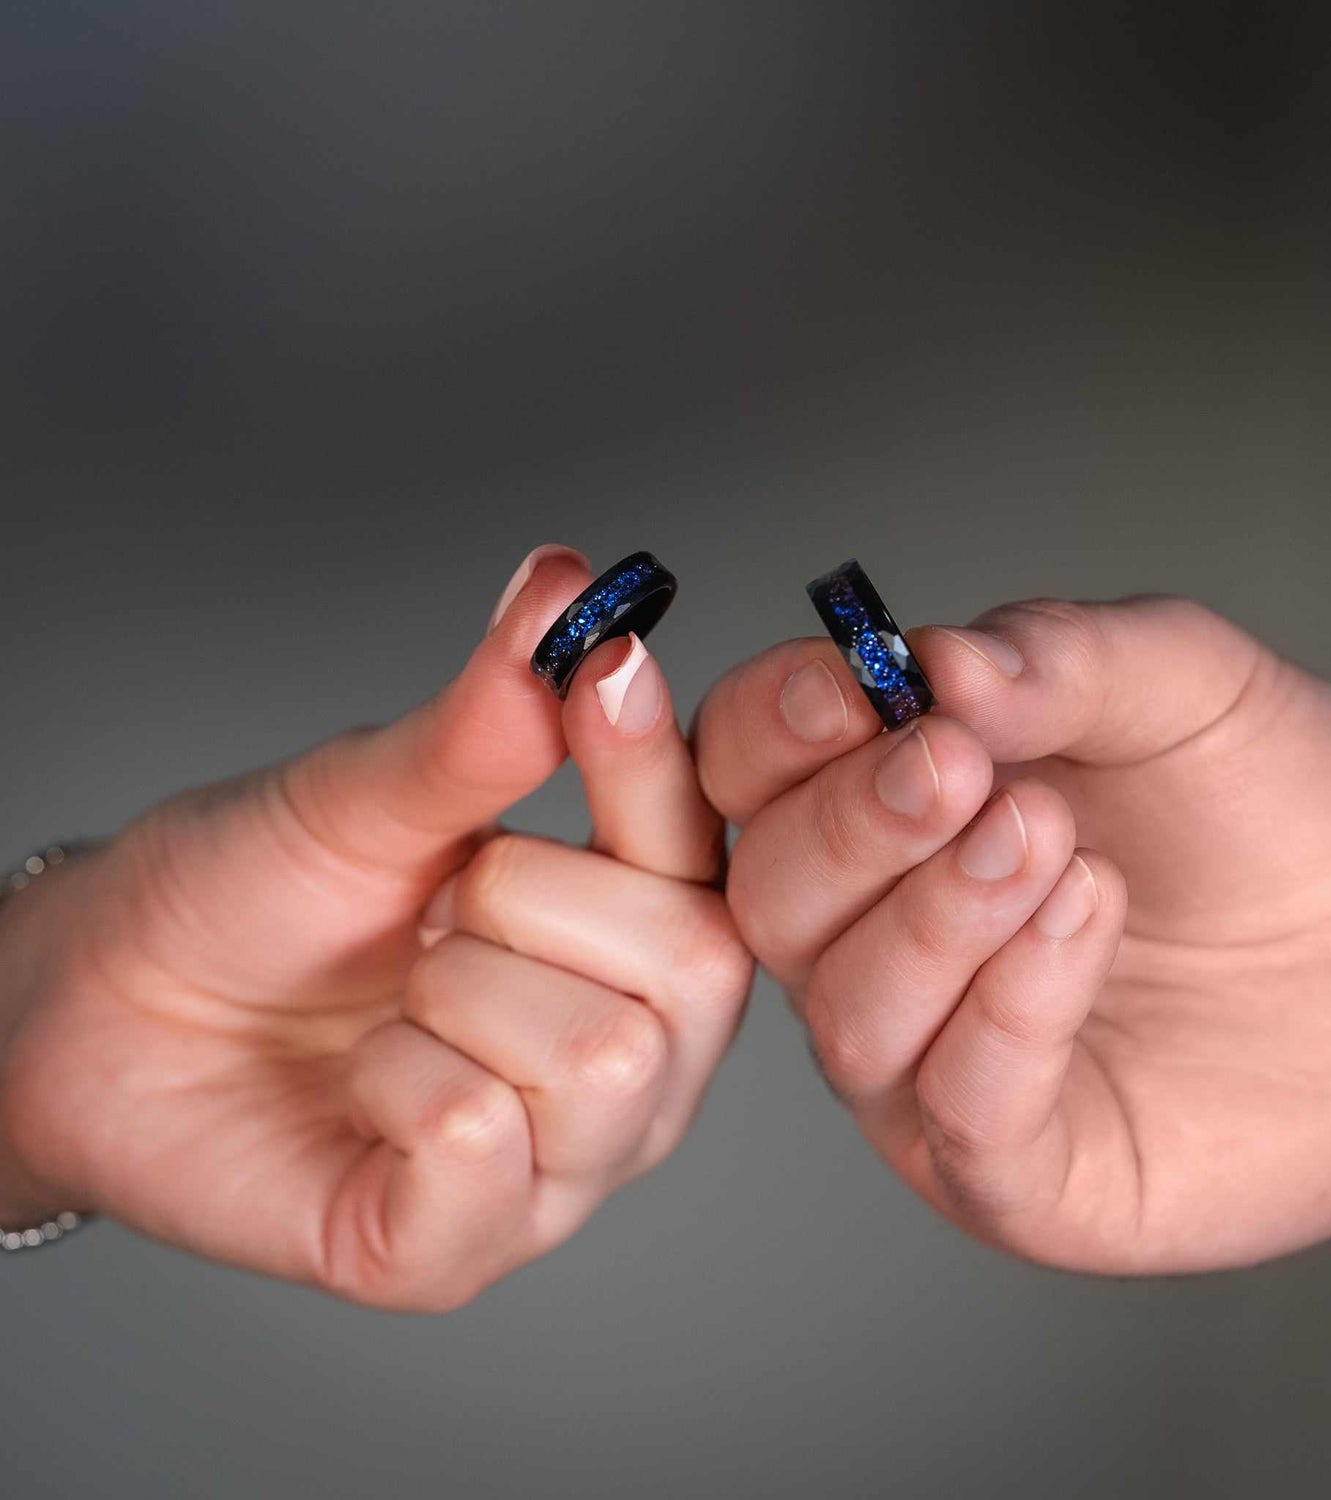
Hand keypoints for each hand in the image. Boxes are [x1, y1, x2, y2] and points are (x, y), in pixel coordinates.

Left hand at [0, 545, 750, 1308]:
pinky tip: (365, 1082)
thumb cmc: (251, 898)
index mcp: (631, 942)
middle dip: (529, 901)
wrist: (103, 1008)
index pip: (710, 850)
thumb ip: (487, 712)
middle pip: (695, 970)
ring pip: (600, 1059)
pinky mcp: (459, 1250)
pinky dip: (395, 1080)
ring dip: (456, 992)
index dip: (658, 759)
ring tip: (397, 997)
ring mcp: (559, 1167)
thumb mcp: (373, 792)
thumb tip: (568, 588)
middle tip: (436, 910)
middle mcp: (633, 1061)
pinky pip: (482, 1138)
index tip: (601, 664)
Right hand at [695, 596, 1330, 1271]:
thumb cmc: (1276, 804)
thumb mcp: (1174, 679)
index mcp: (884, 812)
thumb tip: (932, 663)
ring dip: (940, 920)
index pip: (750, 770)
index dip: (771, 730)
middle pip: (771, 894)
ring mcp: (934, 1058)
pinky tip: (1087, 925)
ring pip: (847, 1012)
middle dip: (856, 828)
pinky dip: (1010, 1013)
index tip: (847, 692)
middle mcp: (881, 938)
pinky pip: (956, 1110)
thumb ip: (1050, 657)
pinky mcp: (1015, 1167)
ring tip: (1060, 848)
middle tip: (965, 773)